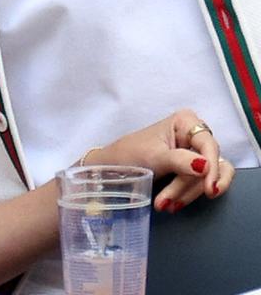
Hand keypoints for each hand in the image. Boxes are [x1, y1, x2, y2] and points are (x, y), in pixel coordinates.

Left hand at [90, 109, 234, 212]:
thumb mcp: (155, 157)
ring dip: (187, 194)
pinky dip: (188, 195)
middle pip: (210, 164)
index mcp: (186, 121)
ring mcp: (193, 152)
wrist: (114, 167)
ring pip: (207, 177)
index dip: (213, 168)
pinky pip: (200, 184)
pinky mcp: (191, 169)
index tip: (208, 190)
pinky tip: (173, 204)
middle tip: (169, 202)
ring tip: (165, 205)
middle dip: (189, 186)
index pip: (209, 146)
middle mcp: (193, 134)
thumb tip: (206, 166)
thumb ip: (180, 161)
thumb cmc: (131, 154)